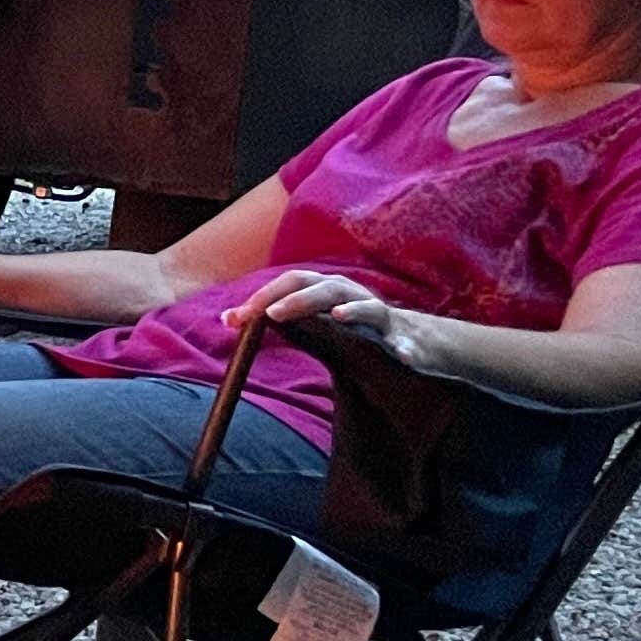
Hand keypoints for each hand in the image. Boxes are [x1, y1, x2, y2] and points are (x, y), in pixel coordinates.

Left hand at [226, 269, 406, 354]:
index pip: (292, 284)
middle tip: (273, 314)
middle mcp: (353, 297)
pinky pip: (404, 343)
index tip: (237, 318)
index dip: (265, 297)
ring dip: (354, 310)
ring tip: (338, 316)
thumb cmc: (353, 329)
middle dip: (299, 299)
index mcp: (327, 292)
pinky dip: (403, 347)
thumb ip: (276, 318)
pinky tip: (400, 355)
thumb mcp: (312, 322)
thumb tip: (228, 318)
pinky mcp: (405, 340)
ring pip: (369, 308)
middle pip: (325, 289)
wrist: (412, 340)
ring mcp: (381, 318)